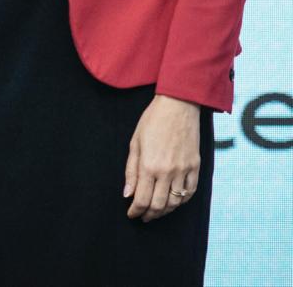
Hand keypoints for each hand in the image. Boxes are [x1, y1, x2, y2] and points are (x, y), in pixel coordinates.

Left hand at [125, 94, 200, 221]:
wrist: (178, 107)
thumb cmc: (152, 122)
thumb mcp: (134, 143)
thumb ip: (130, 171)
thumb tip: (127, 194)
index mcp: (148, 166)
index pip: (141, 199)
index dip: (135, 211)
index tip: (131, 214)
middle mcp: (167, 172)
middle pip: (159, 205)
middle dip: (149, 214)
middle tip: (142, 217)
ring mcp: (184, 171)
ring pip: (176, 202)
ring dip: (165, 211)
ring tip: (156, 212)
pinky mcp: (196, 167)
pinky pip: (190, 192)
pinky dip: (182, 201)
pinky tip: (174, 202)